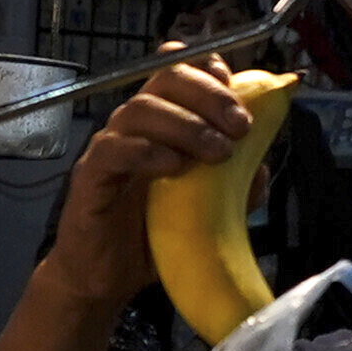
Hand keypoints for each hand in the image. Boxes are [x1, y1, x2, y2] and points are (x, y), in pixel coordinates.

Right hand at [40, 61, 255, 313]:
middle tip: (242, 126)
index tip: (245, 97)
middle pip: (164, 79)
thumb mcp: (206, 209)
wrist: (108, 279)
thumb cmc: (152, 236)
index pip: (180, 73)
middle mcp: (134, 126)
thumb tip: (262, 163)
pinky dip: (147, 152)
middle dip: (209, 94)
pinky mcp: (90, 177)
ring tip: (218, 152)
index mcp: (162, 123)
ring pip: (140, 109)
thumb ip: (235, 184)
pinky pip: (112, 150)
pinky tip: (174, 167)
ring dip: (186, 125)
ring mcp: (109, 147)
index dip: (211, 71)